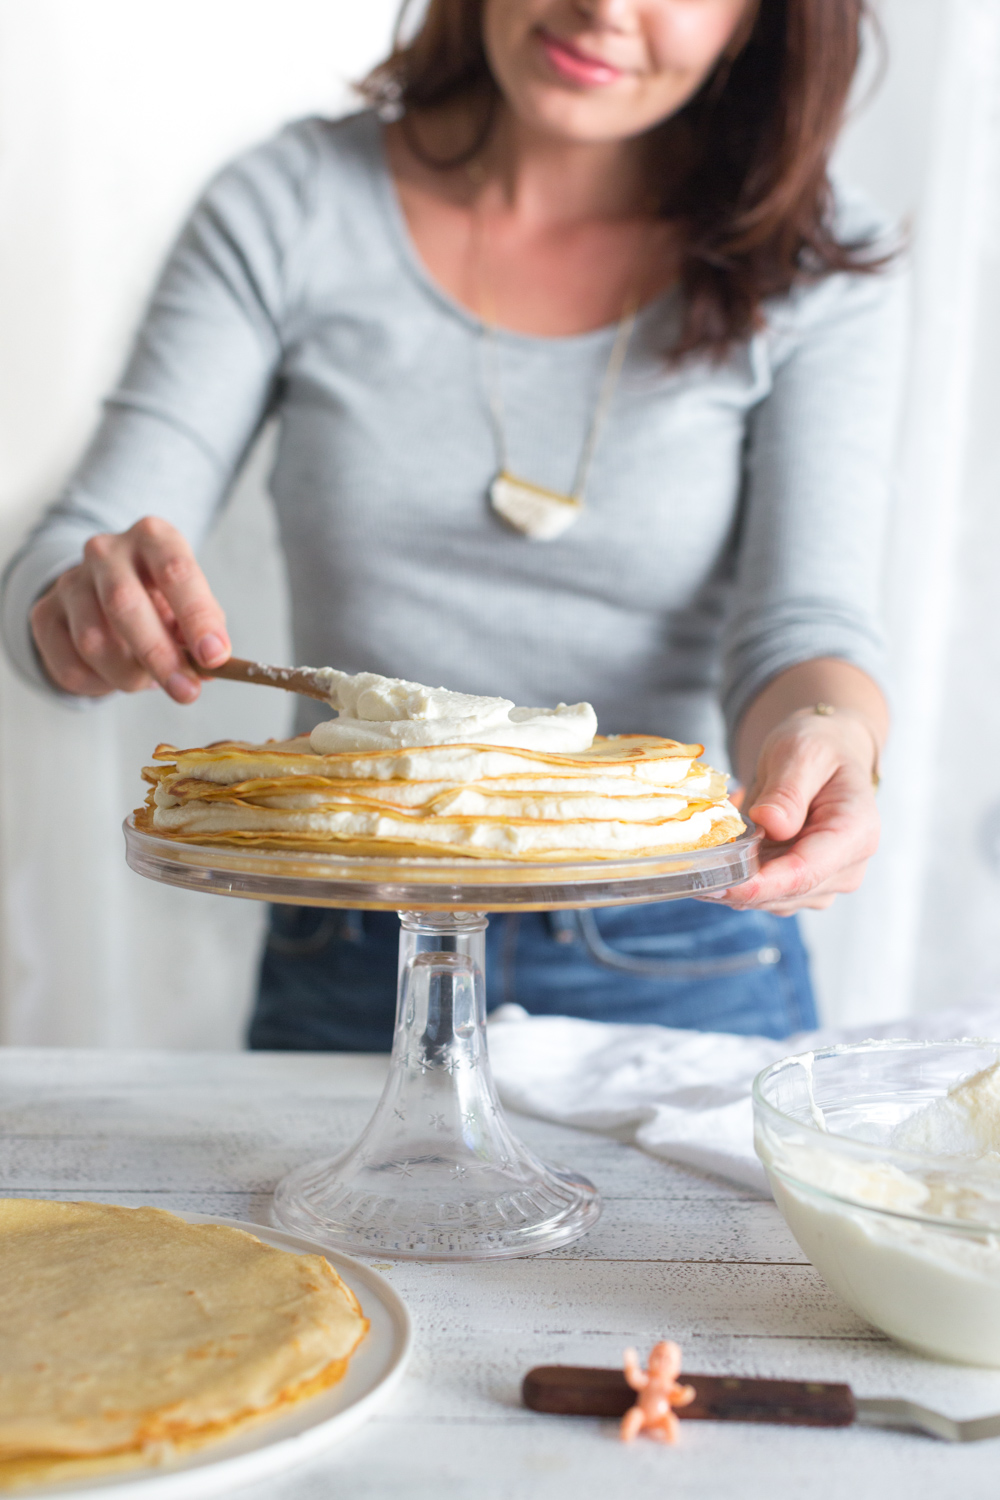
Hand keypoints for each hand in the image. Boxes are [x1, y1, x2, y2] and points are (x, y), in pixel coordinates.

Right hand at [30, 516, 229, 702]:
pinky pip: (71, 665)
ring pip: (94, 642)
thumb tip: (209, 667)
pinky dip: (100, 684)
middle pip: (125, 604)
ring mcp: (69, 581)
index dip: (196, 617)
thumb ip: (204, 631)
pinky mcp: (44, 614)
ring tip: (147, 680)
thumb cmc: (160, 599)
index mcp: (153, 538)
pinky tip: (114, 676)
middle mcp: (106, 551)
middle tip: (186, 691)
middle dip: (159, 656)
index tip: (214, 657)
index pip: (176, 571)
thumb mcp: (189, 604)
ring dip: (128, 676)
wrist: (104, 591)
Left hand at [704, 709, 879, 914]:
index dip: (759, 884)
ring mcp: (826, 882)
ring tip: (699, 857)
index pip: (805, 872)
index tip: (717, 882)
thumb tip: (771, 824)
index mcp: (856, 833)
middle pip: (786, 892)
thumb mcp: (802, 752)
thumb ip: (788, 790)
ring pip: (771, 900)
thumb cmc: (818, 748)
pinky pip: (765, 893)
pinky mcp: (803, 886)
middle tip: (688, 867)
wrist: (828, 755)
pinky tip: (716, 858)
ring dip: (735, 884)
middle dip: (737, 885)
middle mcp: (848, 868)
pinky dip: (738, 879)